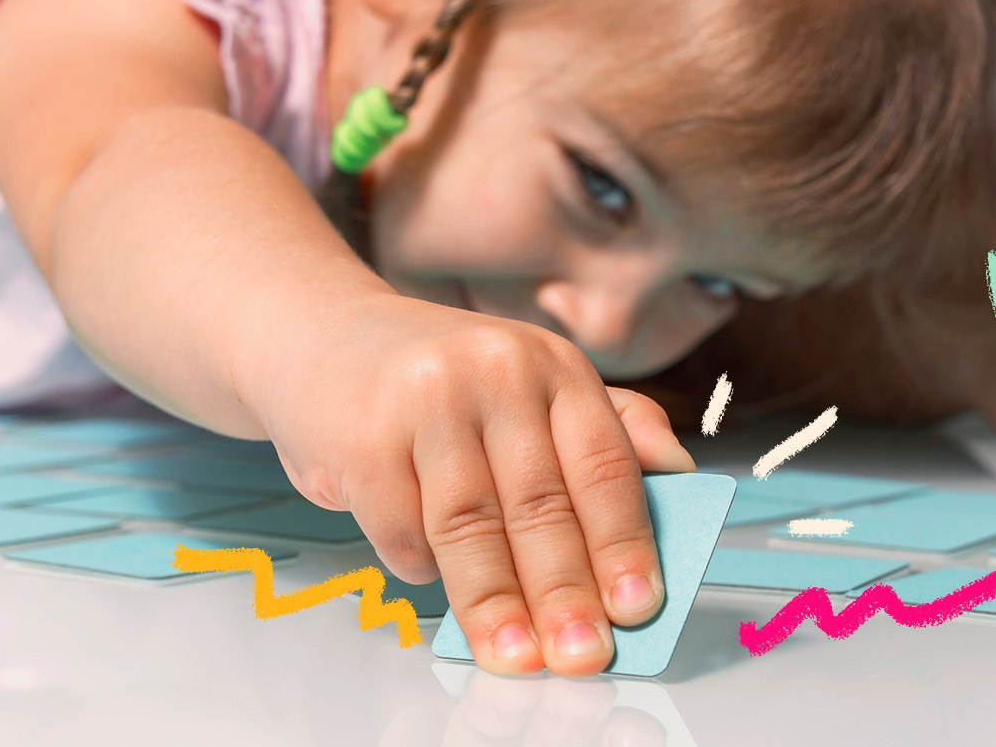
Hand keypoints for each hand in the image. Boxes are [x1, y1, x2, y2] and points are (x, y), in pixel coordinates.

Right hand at [239, 293, 695, 675]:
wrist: (316, 336)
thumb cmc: (437, 380)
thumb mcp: (530, 383)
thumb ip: (608, 427)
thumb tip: (678, 478)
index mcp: (552, 366)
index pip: (602, 465)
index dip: (624, 542)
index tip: (638, 607)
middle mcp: (494, 371)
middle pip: (540, 503)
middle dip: (566, 592)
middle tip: (584, 655)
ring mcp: (424, 400)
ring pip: (471, 526)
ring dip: (498, 605)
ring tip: (518, 658)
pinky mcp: (362, 437)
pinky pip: (404, 530)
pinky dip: (423, 569)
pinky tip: (435, 581)